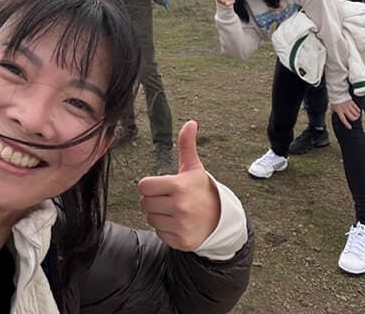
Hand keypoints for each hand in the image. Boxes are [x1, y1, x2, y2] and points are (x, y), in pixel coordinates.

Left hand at [137, 120, 219, 250]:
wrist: (221, 218)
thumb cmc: (201, 189)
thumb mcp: (193, 167)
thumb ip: (186, 145)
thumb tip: (190, 123)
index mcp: (178, 186)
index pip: (143, 186)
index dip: (150, 185)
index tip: (161, 185)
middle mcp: (179, 207)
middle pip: (144, 203)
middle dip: (153, 199)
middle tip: (167, 198)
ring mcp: (181, 225)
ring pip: (150, 218)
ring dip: (157, 214)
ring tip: (173, 210)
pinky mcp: (181, 241)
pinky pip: (159, 233)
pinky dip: (165, 229)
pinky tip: (177, 222)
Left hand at [331, 99, 360, 129]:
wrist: (337, 93)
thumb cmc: (334, 100)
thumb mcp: (332, 106)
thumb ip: (334, 111)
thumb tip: (332, 114)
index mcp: (339, 111)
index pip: (343, 120)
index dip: (347, 124)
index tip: (350, 127)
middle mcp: (344, 109)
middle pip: (352, 117)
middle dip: (354, 119)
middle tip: (355, 118)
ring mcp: (349, 106)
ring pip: (355, 113)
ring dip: (357, 115)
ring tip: (357, 115)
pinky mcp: (352, 103)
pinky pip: (357, 108)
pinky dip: (358, 110)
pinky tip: (358, 111)